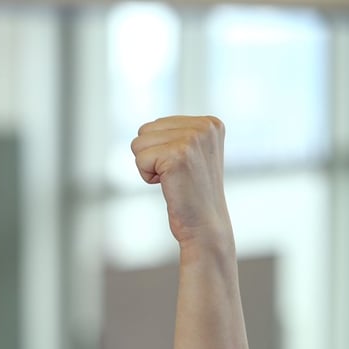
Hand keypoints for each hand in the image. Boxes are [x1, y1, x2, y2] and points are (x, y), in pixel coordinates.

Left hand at [131, 116, 230, 246]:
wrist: (205, 225)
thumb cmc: (192, 193)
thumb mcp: (192, 154)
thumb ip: (176, 134)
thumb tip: (144, 128)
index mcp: (210, 123)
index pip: (156, 124)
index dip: (160, 150)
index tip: (182, 168)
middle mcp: (204, 126)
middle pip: (145, 130)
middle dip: (151, 156)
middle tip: (176, 175)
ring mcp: (192, 139)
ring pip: (138, 144)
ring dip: (149, 166)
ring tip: (173, 180)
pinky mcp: (177, 154)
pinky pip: (140, 159)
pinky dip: (147, 176)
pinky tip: (169, 185)